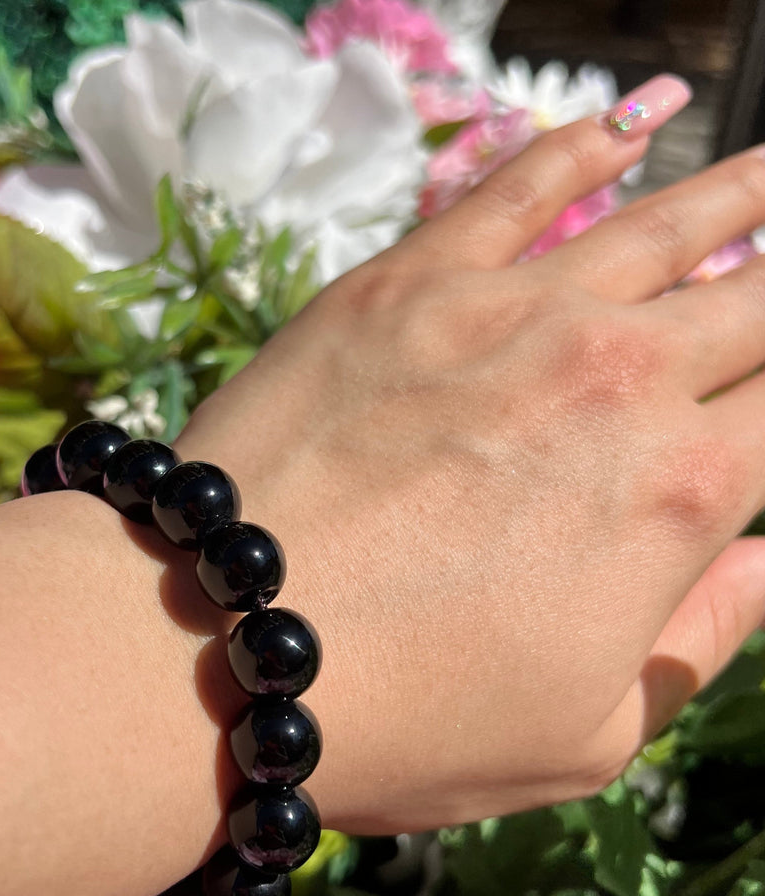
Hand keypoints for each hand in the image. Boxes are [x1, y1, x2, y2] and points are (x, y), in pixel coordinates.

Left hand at [174, 77, 764, 834]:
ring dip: (736, 193)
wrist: (223, 647)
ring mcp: (509, 312)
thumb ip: (699, 640)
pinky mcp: (405, 280)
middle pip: (749, 305)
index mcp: (682, 494)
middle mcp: (617, 378)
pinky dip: (579, 148)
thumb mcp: (588, 735)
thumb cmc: (407, 720)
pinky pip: (515, 188)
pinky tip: (627, 122)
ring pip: (660, 226)